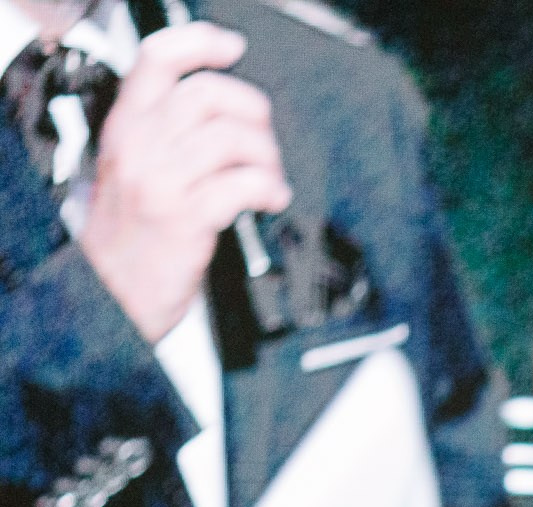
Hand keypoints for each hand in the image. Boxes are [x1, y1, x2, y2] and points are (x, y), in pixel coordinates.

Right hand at [80, 23, 292, 341]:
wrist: (113, 290)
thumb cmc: (134, 230)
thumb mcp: (134, 166)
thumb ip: (164, 132)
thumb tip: (221, 104)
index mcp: (127, 125)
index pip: (157, 60)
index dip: (199, 43)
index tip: (231, 47)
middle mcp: (141, 146)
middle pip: (209, 94)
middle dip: (253, 112)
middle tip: (263, 140)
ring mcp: (162, 181)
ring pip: (232, 138)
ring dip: (267, 157)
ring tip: (269, 178)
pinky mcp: (186, 218)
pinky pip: (243, 185)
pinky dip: (271, 190)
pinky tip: (272, 200)